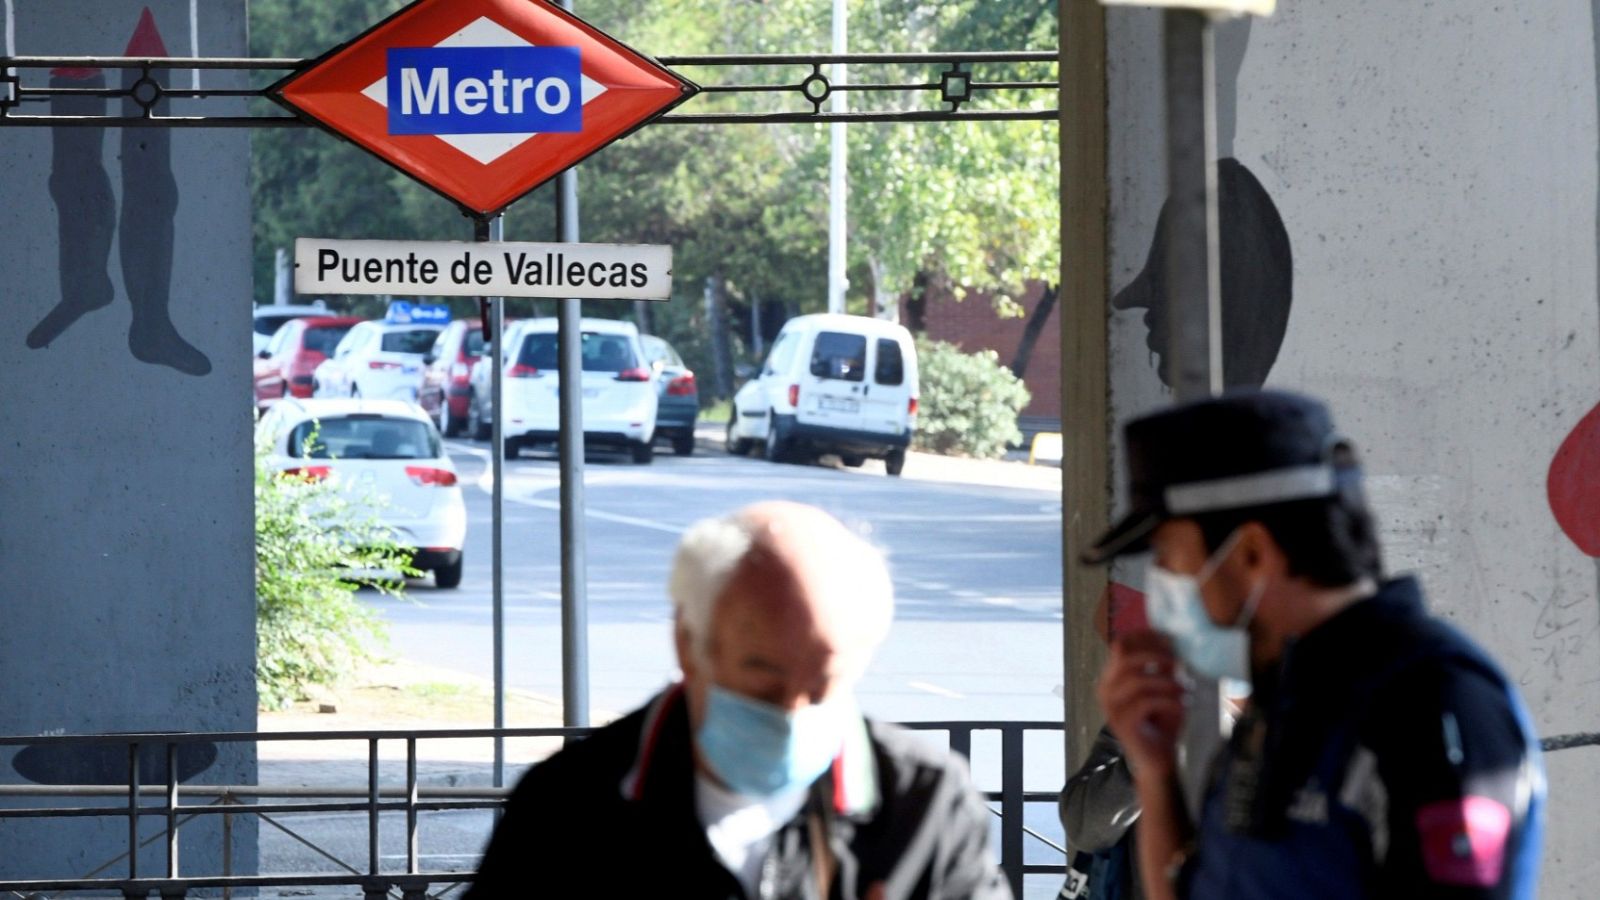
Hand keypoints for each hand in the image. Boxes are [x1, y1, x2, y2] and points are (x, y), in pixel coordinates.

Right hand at [1097, 630, 1184, 781]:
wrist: (1158, 759)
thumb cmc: (1162, 722)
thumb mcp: (1162, 688)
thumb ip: (1161, 667)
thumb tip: (1171, 640)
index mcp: (1112, 677)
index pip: (1121, 644)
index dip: (1145, 637)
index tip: (1170, 640)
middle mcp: (1106, 689)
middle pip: (1125, 658)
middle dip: (1155, 656)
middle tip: (1178, 664)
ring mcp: (1111, 707)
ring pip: (1137, 680)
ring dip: (1166, 682)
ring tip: (1185, 690)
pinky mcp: (1122, 723)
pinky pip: (1146, 703)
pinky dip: (1169, 701)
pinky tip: (1183, 705)